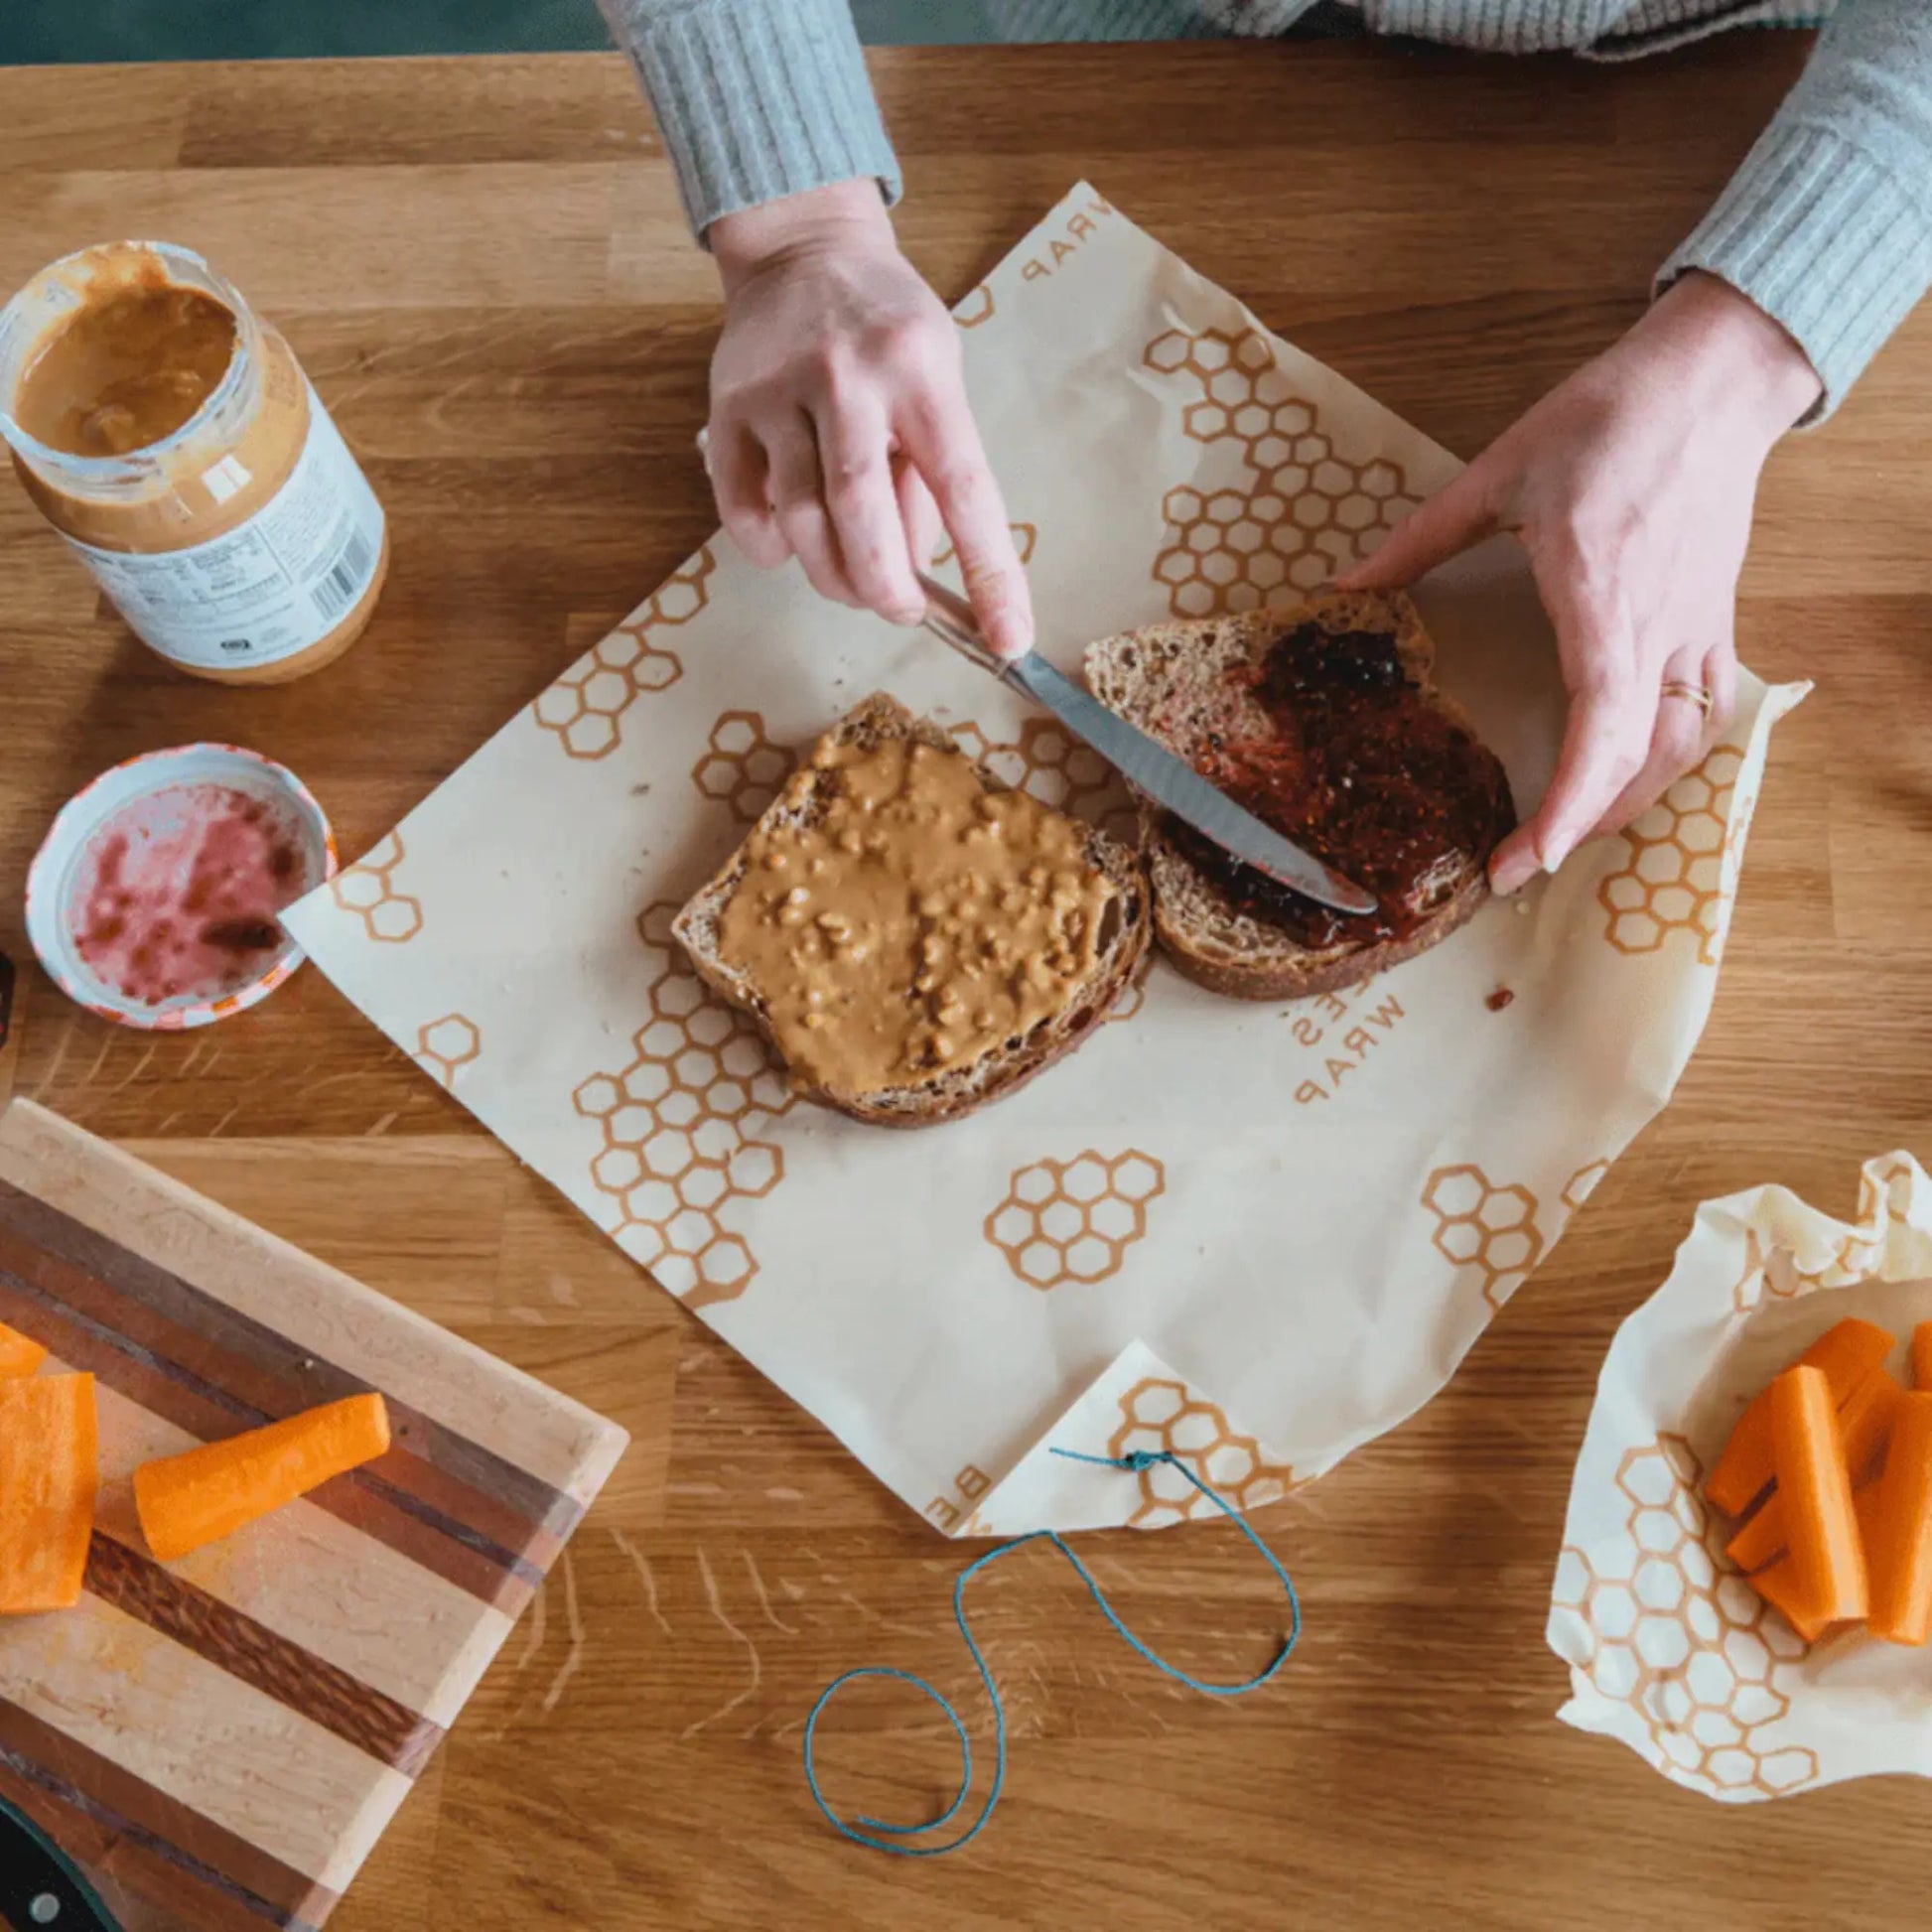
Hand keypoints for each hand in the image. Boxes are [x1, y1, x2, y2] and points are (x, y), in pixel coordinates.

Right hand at [706, 182, 1033, 656]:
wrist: (803, 248)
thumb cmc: (888, 328)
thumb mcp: (939, 376)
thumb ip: (931, 469)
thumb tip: (919, 570)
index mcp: (921, 369)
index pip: (964, 488)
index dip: (989, 573)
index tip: (1008, 639)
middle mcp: (847, 375)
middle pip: (861, 514)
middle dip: (886, 588)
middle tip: (900, 609)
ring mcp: (778, 390)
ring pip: (799, 520)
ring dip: (832, 575)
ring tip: (853, 582)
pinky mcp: (726, 408)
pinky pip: (742, 509)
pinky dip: (770, 549)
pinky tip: (792, 545)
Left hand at [1340, 272, 1820, 893]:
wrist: (1711, 381)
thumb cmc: (1606, 420)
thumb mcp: (1495, 473)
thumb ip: (1416, 542)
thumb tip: (1340, 589)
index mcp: (1600, 592)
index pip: (1601, 725)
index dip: (1567, 803)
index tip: (1525, 856)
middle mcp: (1659, 625)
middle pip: (1641, 759)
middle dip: (1581, 827)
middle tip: (1517, 867)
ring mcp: (1698, 628)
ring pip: (1681, 748)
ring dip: (1625, 805)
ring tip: (1563, 837)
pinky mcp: (1717, 622)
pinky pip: (1703, 716)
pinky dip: (1665, 765)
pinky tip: (1625, 784)